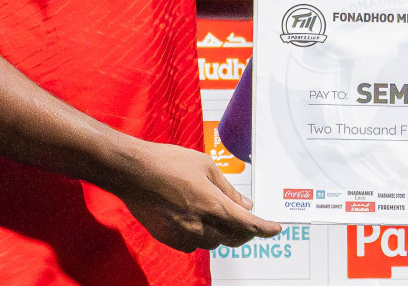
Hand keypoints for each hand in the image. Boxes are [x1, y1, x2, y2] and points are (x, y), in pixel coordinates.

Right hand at [116, 140, 281, 251]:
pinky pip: (193, 244)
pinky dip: (200, 235)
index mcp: (212, 204)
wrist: (133, 172)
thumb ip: (228, 189)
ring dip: (221, 231)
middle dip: (244, 231)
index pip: (246, 224)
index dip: (264, 228)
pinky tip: (195, 219)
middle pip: (232, 237)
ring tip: (214, 211)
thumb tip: (245, 204)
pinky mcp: (168, 239)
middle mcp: (199, 224)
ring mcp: (182, 234)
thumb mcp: (206, 167)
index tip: (275, 229)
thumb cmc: (168, 163)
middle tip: (247, 220)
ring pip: (213, 242)